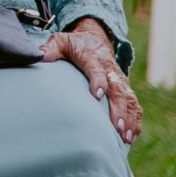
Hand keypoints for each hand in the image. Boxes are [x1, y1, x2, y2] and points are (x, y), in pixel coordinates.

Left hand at [42, 18, 141, 144]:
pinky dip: (136, 119)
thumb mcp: (60, 41)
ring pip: (129, 99)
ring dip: (130, 118)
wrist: (96, 39)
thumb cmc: (74, 44)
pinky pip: (134, 104)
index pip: (97, 70)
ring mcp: (120, 80)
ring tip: (127, 137)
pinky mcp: (125, 88)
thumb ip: (50, 49)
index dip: (98, 81)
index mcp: (93, 59)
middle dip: (119, 110)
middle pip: (118, 90)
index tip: (97, 95)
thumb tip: (39, 57)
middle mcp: (110, 70)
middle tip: (117, 127)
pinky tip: (133, 135)